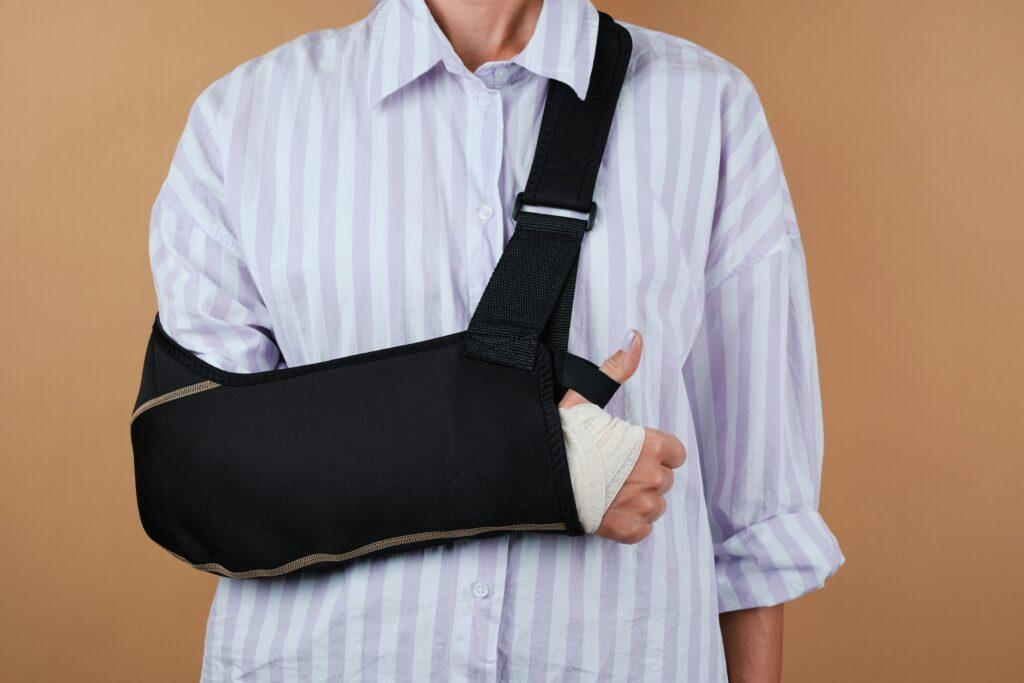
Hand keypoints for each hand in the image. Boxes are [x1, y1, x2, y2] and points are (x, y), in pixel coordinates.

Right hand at [559, 330, 686, 543]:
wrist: (538, 477)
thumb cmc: (561, 438)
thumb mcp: (585, 399)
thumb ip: (616, 369)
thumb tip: (636, 337)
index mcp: (648, 444)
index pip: (675, 453)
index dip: (655, 451)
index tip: (634, 452)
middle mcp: (651, 476)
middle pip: (663, 479)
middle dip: (644, 475)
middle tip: (614, 471)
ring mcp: (640, 506)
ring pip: (655, 505)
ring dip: (638, 500)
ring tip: (610, 490)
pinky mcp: (627, 530)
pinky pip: (643, 529)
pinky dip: (629, 523)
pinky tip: (609, 510)